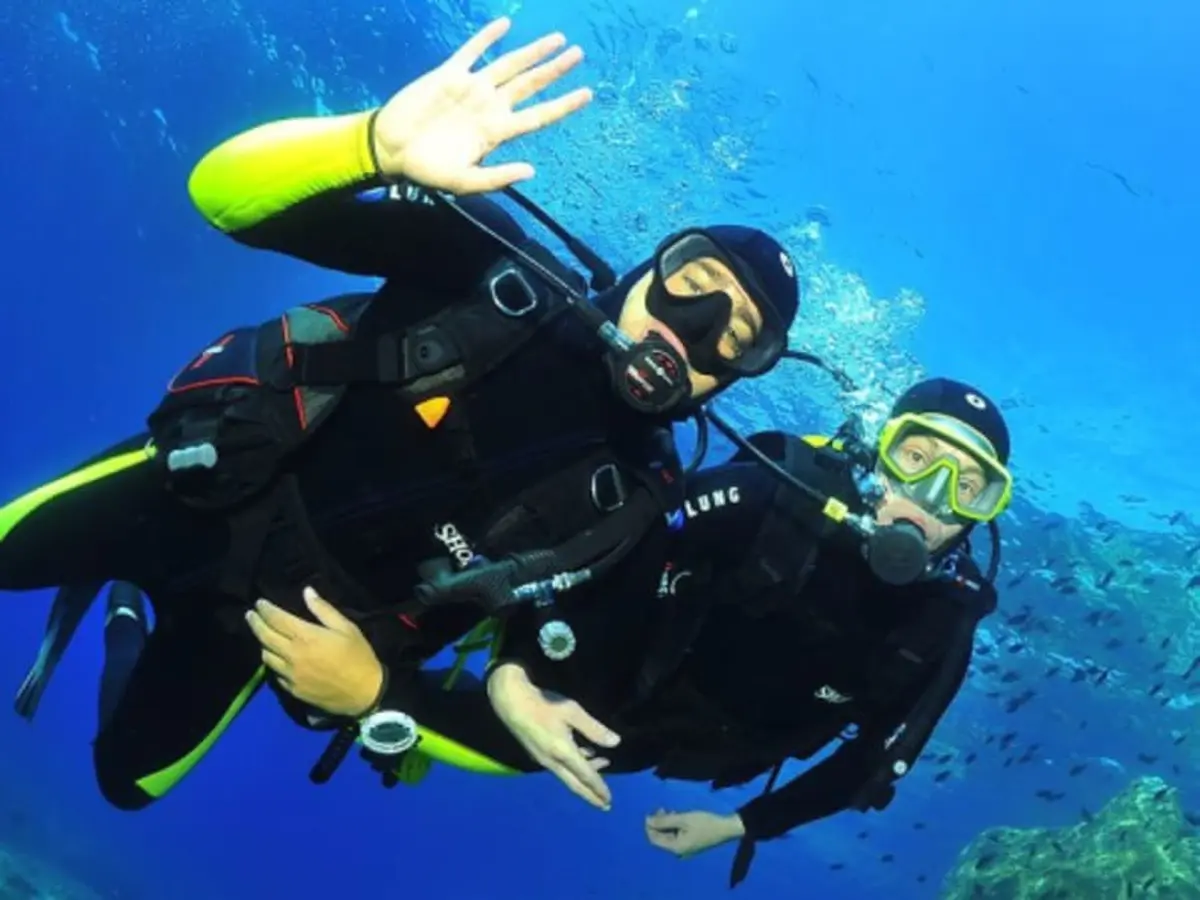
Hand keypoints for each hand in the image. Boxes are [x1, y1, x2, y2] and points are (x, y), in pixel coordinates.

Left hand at [246, 587, 382, 716]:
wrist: (364, 693)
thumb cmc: (358, 656)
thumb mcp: (346, 628)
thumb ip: (323, 609)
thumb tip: (307, 592)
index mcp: (306, 637)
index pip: (277, 619)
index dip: (266, 609)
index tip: (259, 603)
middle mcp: (292, 655)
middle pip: (265, 636)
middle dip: (255, 623)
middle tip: (250, 615)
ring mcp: (290, 674)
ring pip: (266, 656)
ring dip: (262, 643)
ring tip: (263, 635)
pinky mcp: (292, 689)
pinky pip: (275, 673)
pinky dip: (273, 662)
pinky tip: (276, 658)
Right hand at [372, 16, 591, 193]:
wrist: (391, 149)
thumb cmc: (427, 169)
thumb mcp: (463, 181)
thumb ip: (496, 177)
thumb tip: (531, 172)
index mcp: (496, 131)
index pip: (538, 115)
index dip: (563, 104)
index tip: (587, 93)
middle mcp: (489, 106)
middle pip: (530, 84)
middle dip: (554, 70)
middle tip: (578, 54)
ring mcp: (471, 88)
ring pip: (509, 65)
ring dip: (532, 52)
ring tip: (557, 40)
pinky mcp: (449, 74)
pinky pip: (472, 51)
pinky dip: (487, 38)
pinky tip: (505, 25)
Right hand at [487, 662, 618, 809]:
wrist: (511, 702)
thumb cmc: (544, 704)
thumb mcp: (572, 712)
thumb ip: (594, 729)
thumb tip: (615, 743)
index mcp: (563, 753)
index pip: (586, 776)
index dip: (599, 789)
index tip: (609, 801)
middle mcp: (552, 761)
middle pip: (575, 784)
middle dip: (591, 794)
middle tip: (604, 805)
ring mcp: (543, 759)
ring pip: (567, 775)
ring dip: (584, 777)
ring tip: (600, 771)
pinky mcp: (537, 753)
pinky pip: (559, 767)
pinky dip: (575, 767)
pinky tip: (583, 755)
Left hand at [645, 809, 745, 857]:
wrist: (726, 829)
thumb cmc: (704, 823)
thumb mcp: (683, 819)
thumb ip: (664, 820)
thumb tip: (647, 821)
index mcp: (675, 848)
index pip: (654, 839)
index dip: (649, 826)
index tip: (649, 812)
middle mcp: (678, 851)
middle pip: (661, 838)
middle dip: (658, 823)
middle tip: (661, 808)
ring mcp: (685, 849)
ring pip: (668, 836)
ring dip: (666, 823)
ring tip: (669, 810)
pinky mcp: (690, 844)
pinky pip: (676, 836)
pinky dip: (674, 826)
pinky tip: (677, 816)